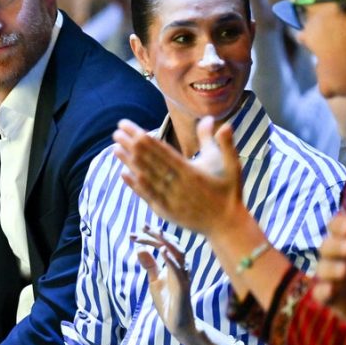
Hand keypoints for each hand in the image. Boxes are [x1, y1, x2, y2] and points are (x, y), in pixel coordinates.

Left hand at [113, 116, 242, 236]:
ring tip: (115, 147)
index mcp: (190, 171)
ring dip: (128, 162)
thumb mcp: (230, 164)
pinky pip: (146, 195)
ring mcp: (169, 199)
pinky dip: (134, 185)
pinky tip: (122, 173)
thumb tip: (212, 118)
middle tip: (117, 130)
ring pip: (144, 177)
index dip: (142, 136)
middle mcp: (177, 185)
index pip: (160, 150)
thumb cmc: (229, 192)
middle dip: (131, 145)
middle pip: (148, 161)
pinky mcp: (166, 211)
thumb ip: (222, 141)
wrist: (226, 225)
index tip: (129, 125)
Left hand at [135, 226, 195, 340]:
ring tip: (155, 233)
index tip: (135, 232)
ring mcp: (183, 275)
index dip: (151, 236)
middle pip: (172, 244)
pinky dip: (171, 260)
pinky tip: (162, 251)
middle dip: (157, 234)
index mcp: (173, 263)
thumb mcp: (154, 280)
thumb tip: (140, 249)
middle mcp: (181, 266)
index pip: (164, 244)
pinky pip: (179, 270)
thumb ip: (149, 265)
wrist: (176, 323)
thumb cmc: (167, 301)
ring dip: (166, 242)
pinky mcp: (183, 287)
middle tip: (142, 227)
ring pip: (179, 253)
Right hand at [313, 212, 345, 327]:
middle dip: (336, 245)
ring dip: (331, 267)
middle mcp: (341, 258)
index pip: (337, 227)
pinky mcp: (336, 300)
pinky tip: (332, 289)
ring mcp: (337, 279)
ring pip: (322, 269)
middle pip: (326, 246)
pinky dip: (322, 291)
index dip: (339, 224)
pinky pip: (320, 294)